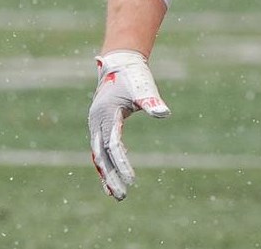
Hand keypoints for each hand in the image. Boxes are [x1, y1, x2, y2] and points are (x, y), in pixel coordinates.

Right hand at [88, 50, 169, 199]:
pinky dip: (105, 165)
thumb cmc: (134, 77)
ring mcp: (96, 125)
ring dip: (106, 175)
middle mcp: (96, 123)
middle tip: (122, 197)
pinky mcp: (99, 127)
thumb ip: (152, 102)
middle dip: (111, 177)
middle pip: (101, 156)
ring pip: (98, 156)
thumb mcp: (143, 88)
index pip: (113, 146)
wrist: (119, 63)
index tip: (132, 180)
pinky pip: (99, 150)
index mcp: (106, 114)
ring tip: (116, 195)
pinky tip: (113, 178)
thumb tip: (164, 113)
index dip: (122, 164)